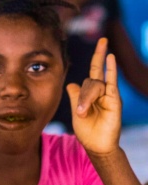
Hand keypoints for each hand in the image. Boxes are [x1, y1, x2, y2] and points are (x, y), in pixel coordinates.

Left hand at [68, 38, 120, 153]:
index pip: (89, 77)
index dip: (93, 64)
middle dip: (99, 54)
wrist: (97, 146)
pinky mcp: (114, 100)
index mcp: (89, 94)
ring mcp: (107, 95)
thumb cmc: (87, 131)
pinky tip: (111, 58)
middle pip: (94, 74)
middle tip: (103, 39)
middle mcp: (99, 92)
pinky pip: (111, 83)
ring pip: (94, 84)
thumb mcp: (76, 113)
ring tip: (82, 113)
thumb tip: (71, 84)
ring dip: (86, 98)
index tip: (97, 48)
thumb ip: (75, 97)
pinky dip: (111, 70)